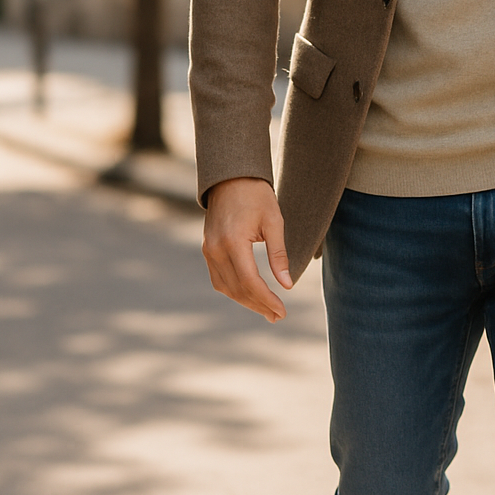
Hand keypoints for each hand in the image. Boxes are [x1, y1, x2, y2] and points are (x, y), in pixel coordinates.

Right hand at [203, 177, 292, 322]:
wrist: (230, 178)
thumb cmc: (257, 196)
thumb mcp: (274, 222)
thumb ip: (279, 255)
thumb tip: (287, 285)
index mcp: (233, 241)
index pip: (249, 281)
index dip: (266, 299)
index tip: (282, 311)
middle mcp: (215, 249)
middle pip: (237, 289)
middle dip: (259, 305)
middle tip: (278, 316)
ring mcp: (208, 250)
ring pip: (226, 288)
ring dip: (246, 301)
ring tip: (267, 310)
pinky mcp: (207, 249)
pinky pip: (219, 279)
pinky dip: (235, 290)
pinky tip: (251, 295)